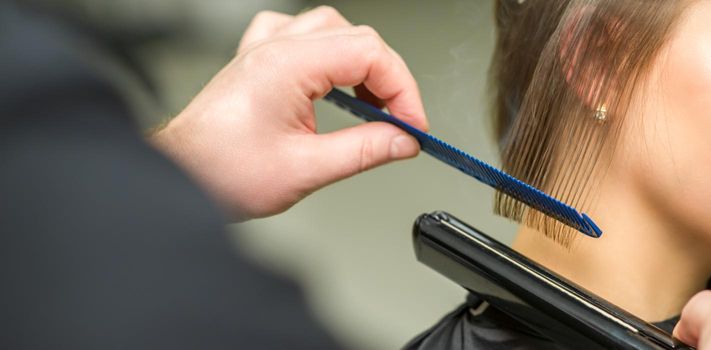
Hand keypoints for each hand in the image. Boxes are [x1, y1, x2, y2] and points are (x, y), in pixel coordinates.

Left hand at [151, 6, 427, 219]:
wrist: (180, 175)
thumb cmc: (222, 171)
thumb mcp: (306, 169)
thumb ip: (364, 151)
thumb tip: (403, 141)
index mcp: (288, 65)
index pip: (370, 55)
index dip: (402, 90)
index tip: (412, 124)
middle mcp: (276, 49)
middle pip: (358, 38)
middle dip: (389, 80)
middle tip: (399, 121)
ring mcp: (265, 51)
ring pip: (333, 29)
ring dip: (361, 62)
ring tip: (372, 101)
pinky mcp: (258, 62)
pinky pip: (298, 33)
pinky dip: (325, 51)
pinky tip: (329, 76)